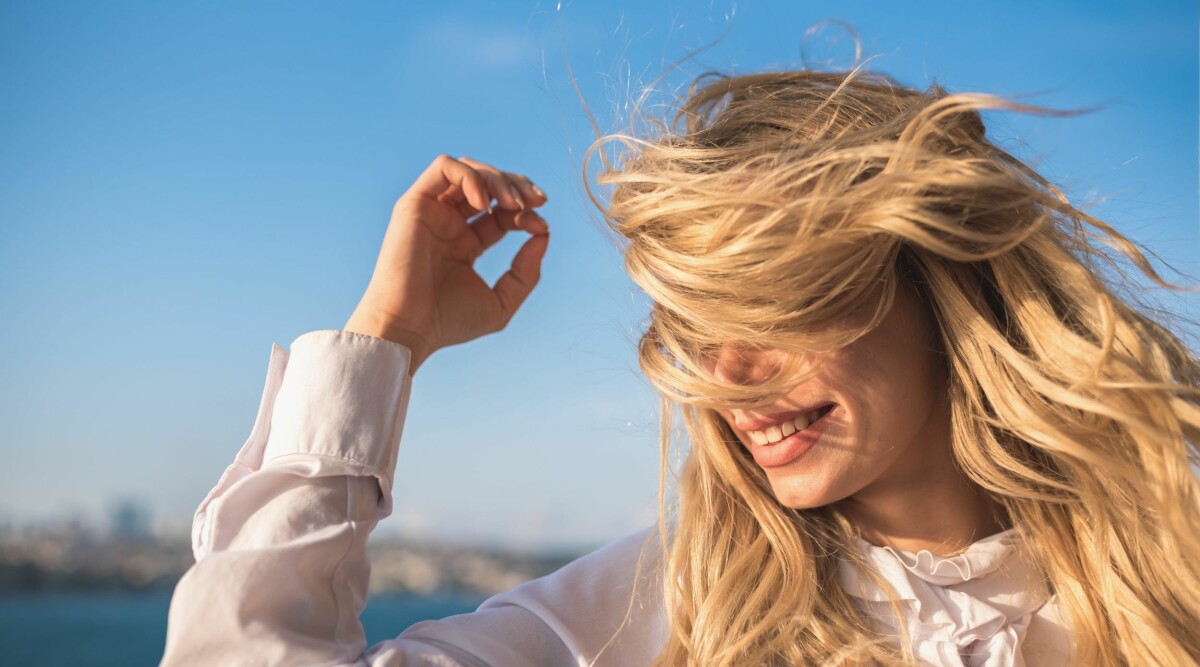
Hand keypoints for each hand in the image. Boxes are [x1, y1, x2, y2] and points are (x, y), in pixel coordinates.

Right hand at [344, 155, 549, 374]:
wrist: (408, 326)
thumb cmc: (447, 321)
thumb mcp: (501, 302)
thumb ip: (526, 272)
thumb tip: (543, 234)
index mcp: (467, 244)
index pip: (503, 213)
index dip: (527, 213)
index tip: (541, 227)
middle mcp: (449, 223)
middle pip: (489, 184)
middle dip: (517, 185)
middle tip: (537, 201)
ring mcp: (432, 211)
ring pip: (469, 169)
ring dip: (498, 178)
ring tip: (514, 202)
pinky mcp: (414, 203)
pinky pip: (444, 167)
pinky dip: (470, 176)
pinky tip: (485, 203)